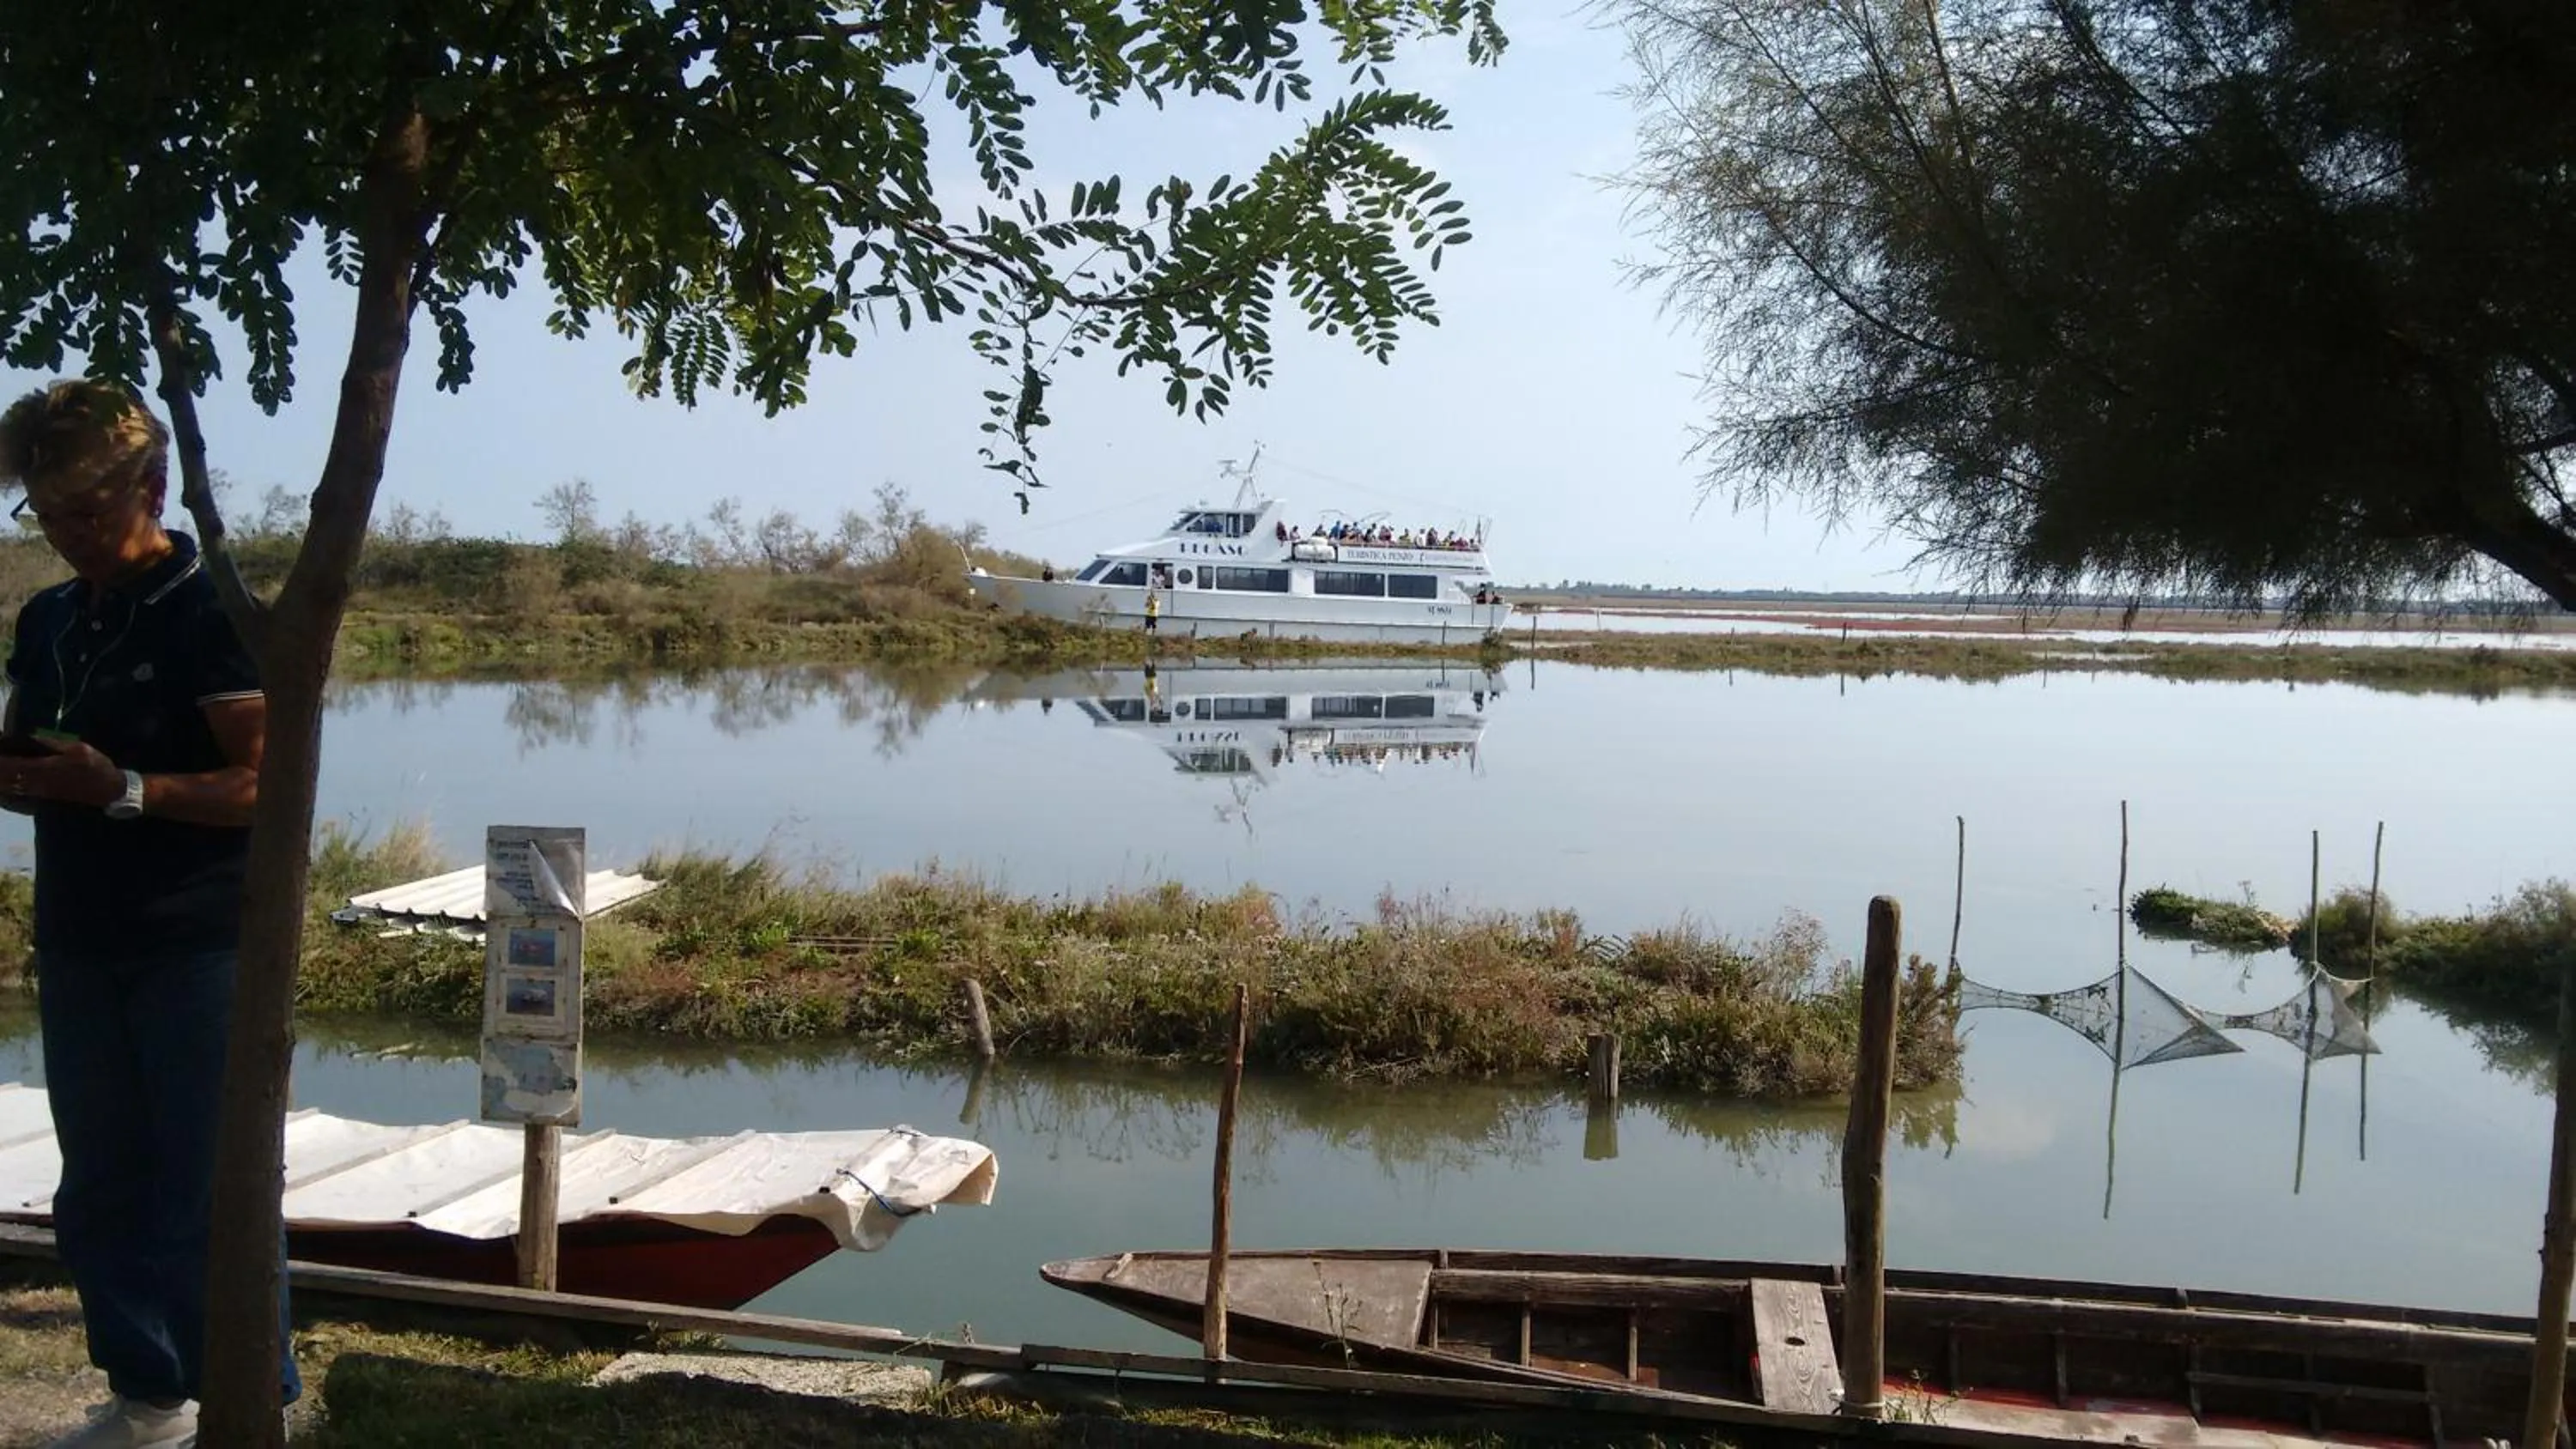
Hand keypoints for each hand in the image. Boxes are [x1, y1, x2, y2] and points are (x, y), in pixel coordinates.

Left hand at [0, 737, 124, 807]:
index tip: (0, 747)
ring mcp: (37, 791)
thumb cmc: (94, 766)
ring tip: (1, 767)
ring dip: (2, 779)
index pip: (11, 764)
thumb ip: (52, 743)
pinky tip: (5, 781)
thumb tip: (28, 738)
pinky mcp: (41, 796)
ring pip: (9, 787)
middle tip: (0, 756)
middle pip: (6, 778)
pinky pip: (16, 792)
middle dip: (0, 768)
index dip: (1, 758)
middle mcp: (36, 782)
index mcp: (45, 768)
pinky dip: (7, 787)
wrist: (106, 790)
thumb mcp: (78, 748)